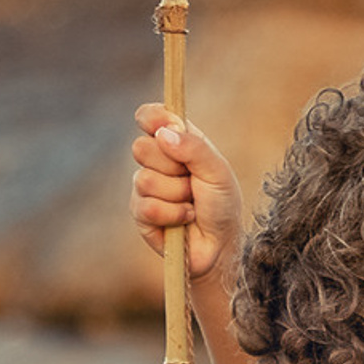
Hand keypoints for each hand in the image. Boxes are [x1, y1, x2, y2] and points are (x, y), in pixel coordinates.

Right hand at [131, 104, 243, 289]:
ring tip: (191, 204)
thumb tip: (163, 133)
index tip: (164, 126)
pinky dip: (172, 214)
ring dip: (176, 195)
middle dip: (171, 166)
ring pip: (145, 180)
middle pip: (141, 147)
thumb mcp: (216, 170)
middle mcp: (157, 162)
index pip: (151, 118)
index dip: (152, 118)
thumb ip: (193, 147)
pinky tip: (184, 219)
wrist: (220, 245)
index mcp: (176, 142)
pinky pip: (147, 206)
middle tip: (192, 181)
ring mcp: (146, 188)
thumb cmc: (222, 205)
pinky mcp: (141, 214)